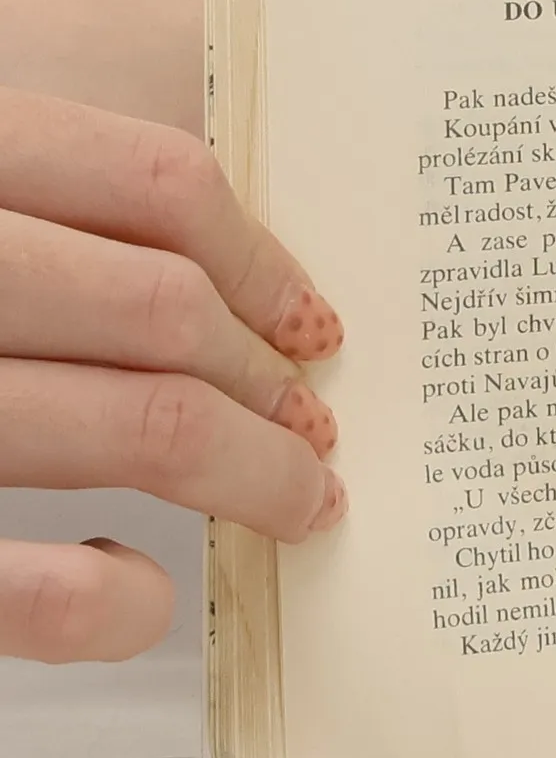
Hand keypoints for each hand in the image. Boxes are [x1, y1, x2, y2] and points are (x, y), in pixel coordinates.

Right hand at [0, 89, 345, 662]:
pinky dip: (103, 602)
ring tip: (301, 497)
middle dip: (268, 379)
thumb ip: (73, 155)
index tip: (317, 325)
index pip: (160, 183)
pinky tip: (138, 593)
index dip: (262, 261)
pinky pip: (17, 586)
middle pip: (166, 310)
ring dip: (248, 474)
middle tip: (321, 423)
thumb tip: (249, 179)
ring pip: (136, 427)